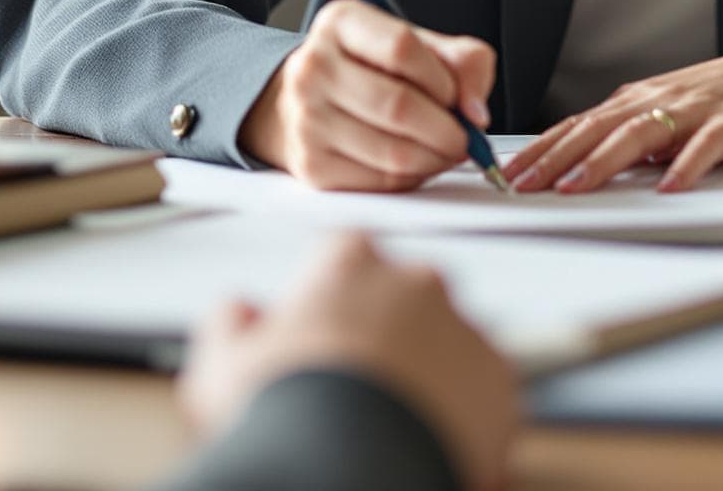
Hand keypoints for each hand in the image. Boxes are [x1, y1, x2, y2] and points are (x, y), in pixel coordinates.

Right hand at [180, 232, 518, 490]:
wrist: (343, 469)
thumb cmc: (281, 412)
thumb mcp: (223, 364)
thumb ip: (232, 325)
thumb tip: (240, 314)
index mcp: (350, 265)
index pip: (349, 253)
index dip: (335, 294)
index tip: (326, 329)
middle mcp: (415, 283)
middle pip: (408, 295)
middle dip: (391, 331)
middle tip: (363, 385)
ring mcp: (463, 328)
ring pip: (451, 342)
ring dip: (431, 371)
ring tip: (397, 425)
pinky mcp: (500, 382)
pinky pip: (487, 391)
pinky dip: (467, 413)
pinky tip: (431, 443)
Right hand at [238, 0, 495, 190]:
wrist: (310, 102)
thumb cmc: (373, 70)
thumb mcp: (419, 46)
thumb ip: (463, 63)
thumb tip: (476, 111)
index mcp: (341, 23)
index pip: (401, 48)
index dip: (442, 79)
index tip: (457, 96)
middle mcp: (314, 67)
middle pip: (398, 105)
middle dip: (447, 129)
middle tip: (464, 136)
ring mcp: (307, 119)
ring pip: (394, 152)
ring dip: (435, 158)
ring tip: (443, 149)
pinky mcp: (313, 166)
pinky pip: (381, 181)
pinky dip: (413, 178)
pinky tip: (416, 162)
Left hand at [504, 37, 722, 194]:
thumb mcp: (674, 112)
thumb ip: (636, 137)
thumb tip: (593, 166)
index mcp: (641, 99)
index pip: (579, 126)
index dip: (543, 149)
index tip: (508, 174)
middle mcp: (660, 100)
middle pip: (596, 129)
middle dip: (555, 158)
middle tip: (520, 184)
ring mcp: (695, 111)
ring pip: (638, 134)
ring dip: (603, 161)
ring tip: (574, 187)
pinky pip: (705, 147)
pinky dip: (684, 166)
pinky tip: (668, 188)